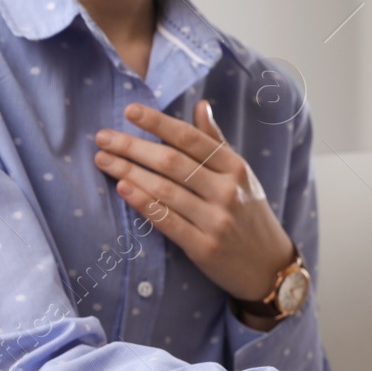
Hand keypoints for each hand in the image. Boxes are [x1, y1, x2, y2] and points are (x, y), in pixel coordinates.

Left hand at [94, 101, 294, 320]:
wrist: (269, 266)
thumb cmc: (249, 214)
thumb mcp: (241, 175)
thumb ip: (217, 142)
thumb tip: (200, 105)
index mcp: (235, 168)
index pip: (191, 139)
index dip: (158, 123)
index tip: (129, 110)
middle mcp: (227, 191)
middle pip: (172, 163)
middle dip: (133, 147)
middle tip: (102, 137)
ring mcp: (216, 220)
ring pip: (165, 190)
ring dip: (129, 173)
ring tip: (103, 160)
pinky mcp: (205, 247)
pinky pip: (168, 221)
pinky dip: (144, 204)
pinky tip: (123, 189)